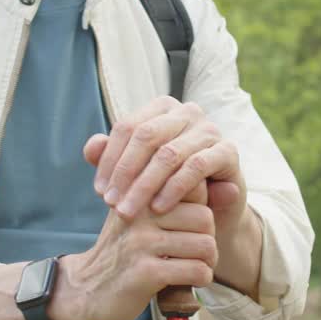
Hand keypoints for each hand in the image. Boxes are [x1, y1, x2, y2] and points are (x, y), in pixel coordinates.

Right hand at [54, 191, 214, 319]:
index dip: (201, 215)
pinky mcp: (146, 272)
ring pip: (205, 245)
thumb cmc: (120, 252)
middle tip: (199, 254)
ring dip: (208, 262)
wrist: (84, 289)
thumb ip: (164, 198)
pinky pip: (195, 270)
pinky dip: (201, 278)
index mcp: (139, 195)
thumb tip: (215, 184)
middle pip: (205, 218)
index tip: (193, 232)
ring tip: (196, 267)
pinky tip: (189, 281)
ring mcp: (142, 243)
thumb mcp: (134, 216)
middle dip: (209, 239)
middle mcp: (140, 214)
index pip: (194, 191)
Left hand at [85, 97, 247, 235]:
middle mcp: (187, 111)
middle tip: (111, 204)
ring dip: (145, 185)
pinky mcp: (228, 151)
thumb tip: (92, 146)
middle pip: (146, 136)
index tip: (99, 191)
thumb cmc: (168, 186)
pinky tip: (158, 209)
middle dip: (125, 173)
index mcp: (162, 108)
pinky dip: (174, 188)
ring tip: (129, 211)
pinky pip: (196, 166)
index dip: (109, 159)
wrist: (211, 210)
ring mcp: (210, 129)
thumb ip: (113, 158)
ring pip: (168, 153)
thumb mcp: (137, 174)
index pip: (127, 127)